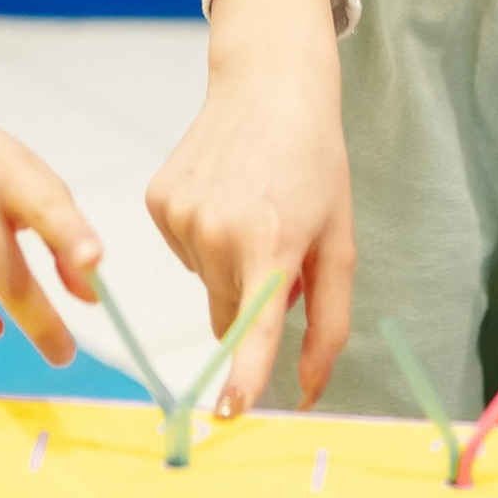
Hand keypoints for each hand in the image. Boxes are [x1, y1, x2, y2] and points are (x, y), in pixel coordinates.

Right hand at [146, 0, 354, 413]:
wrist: (269, 85)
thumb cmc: (315, 165)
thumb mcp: (339, 243)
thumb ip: (328, 323)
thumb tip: (308, 390)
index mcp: (272, 243)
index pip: (255, 326)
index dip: (244, 375)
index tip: (229, 412)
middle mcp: (219, 232)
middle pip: (229, 314)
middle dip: (252, 300)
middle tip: (278, 243)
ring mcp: (181, 216)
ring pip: (205, 284)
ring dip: (229, 267)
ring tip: (252, 208)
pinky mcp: (157, 202)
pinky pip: (183, 253)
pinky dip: (204, 240)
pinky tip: (224, 196)